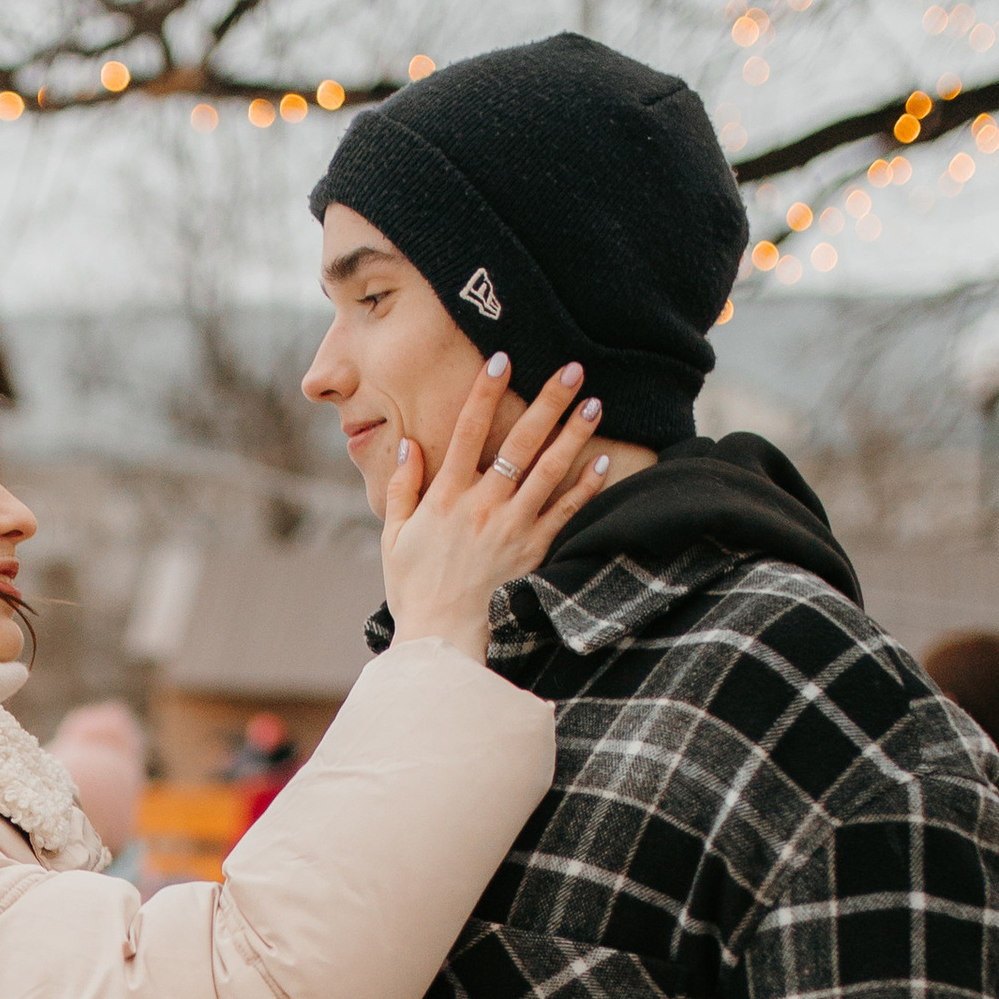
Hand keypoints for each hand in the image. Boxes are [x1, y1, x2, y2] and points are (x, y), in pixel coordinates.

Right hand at [381, 358, 611, 658]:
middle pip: (519, 442)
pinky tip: (603, 460)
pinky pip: (564, 512)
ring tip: (594, 402)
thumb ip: (403, 488)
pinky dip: (586, 487)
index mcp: (445, 497)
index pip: (465, 432)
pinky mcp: (533, 551)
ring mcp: (511, 527)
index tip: (502, 360)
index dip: (484, 394)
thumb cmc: (414, 590)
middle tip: (571, 368)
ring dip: (574, 433)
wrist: (442, 638)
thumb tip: (408, 446)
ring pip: (549, 470)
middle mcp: (482, 505)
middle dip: (546, 401)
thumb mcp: (394, 538)